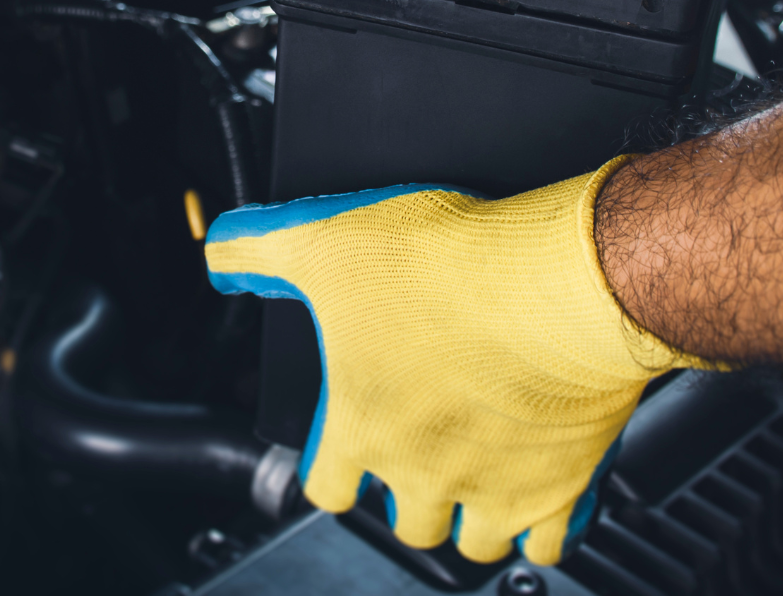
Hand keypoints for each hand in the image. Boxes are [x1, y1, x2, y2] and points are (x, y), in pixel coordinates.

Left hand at [204, 159, 701, 564]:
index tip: (348, 446)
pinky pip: (549, 543)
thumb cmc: (450, 267)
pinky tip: (544, 493)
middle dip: (406, 492)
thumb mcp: (328, 239)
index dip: (335, 465)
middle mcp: (423, 473)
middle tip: (422, 449)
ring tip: (479, 478)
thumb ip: (262, 249)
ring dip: (470, 516)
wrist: (561, 283)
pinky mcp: (561, 488)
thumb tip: (220, 252)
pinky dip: (543, 527)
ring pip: (473, 541)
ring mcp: (495, 489)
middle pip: (404, 520)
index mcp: (362, 427)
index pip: (327, 486)